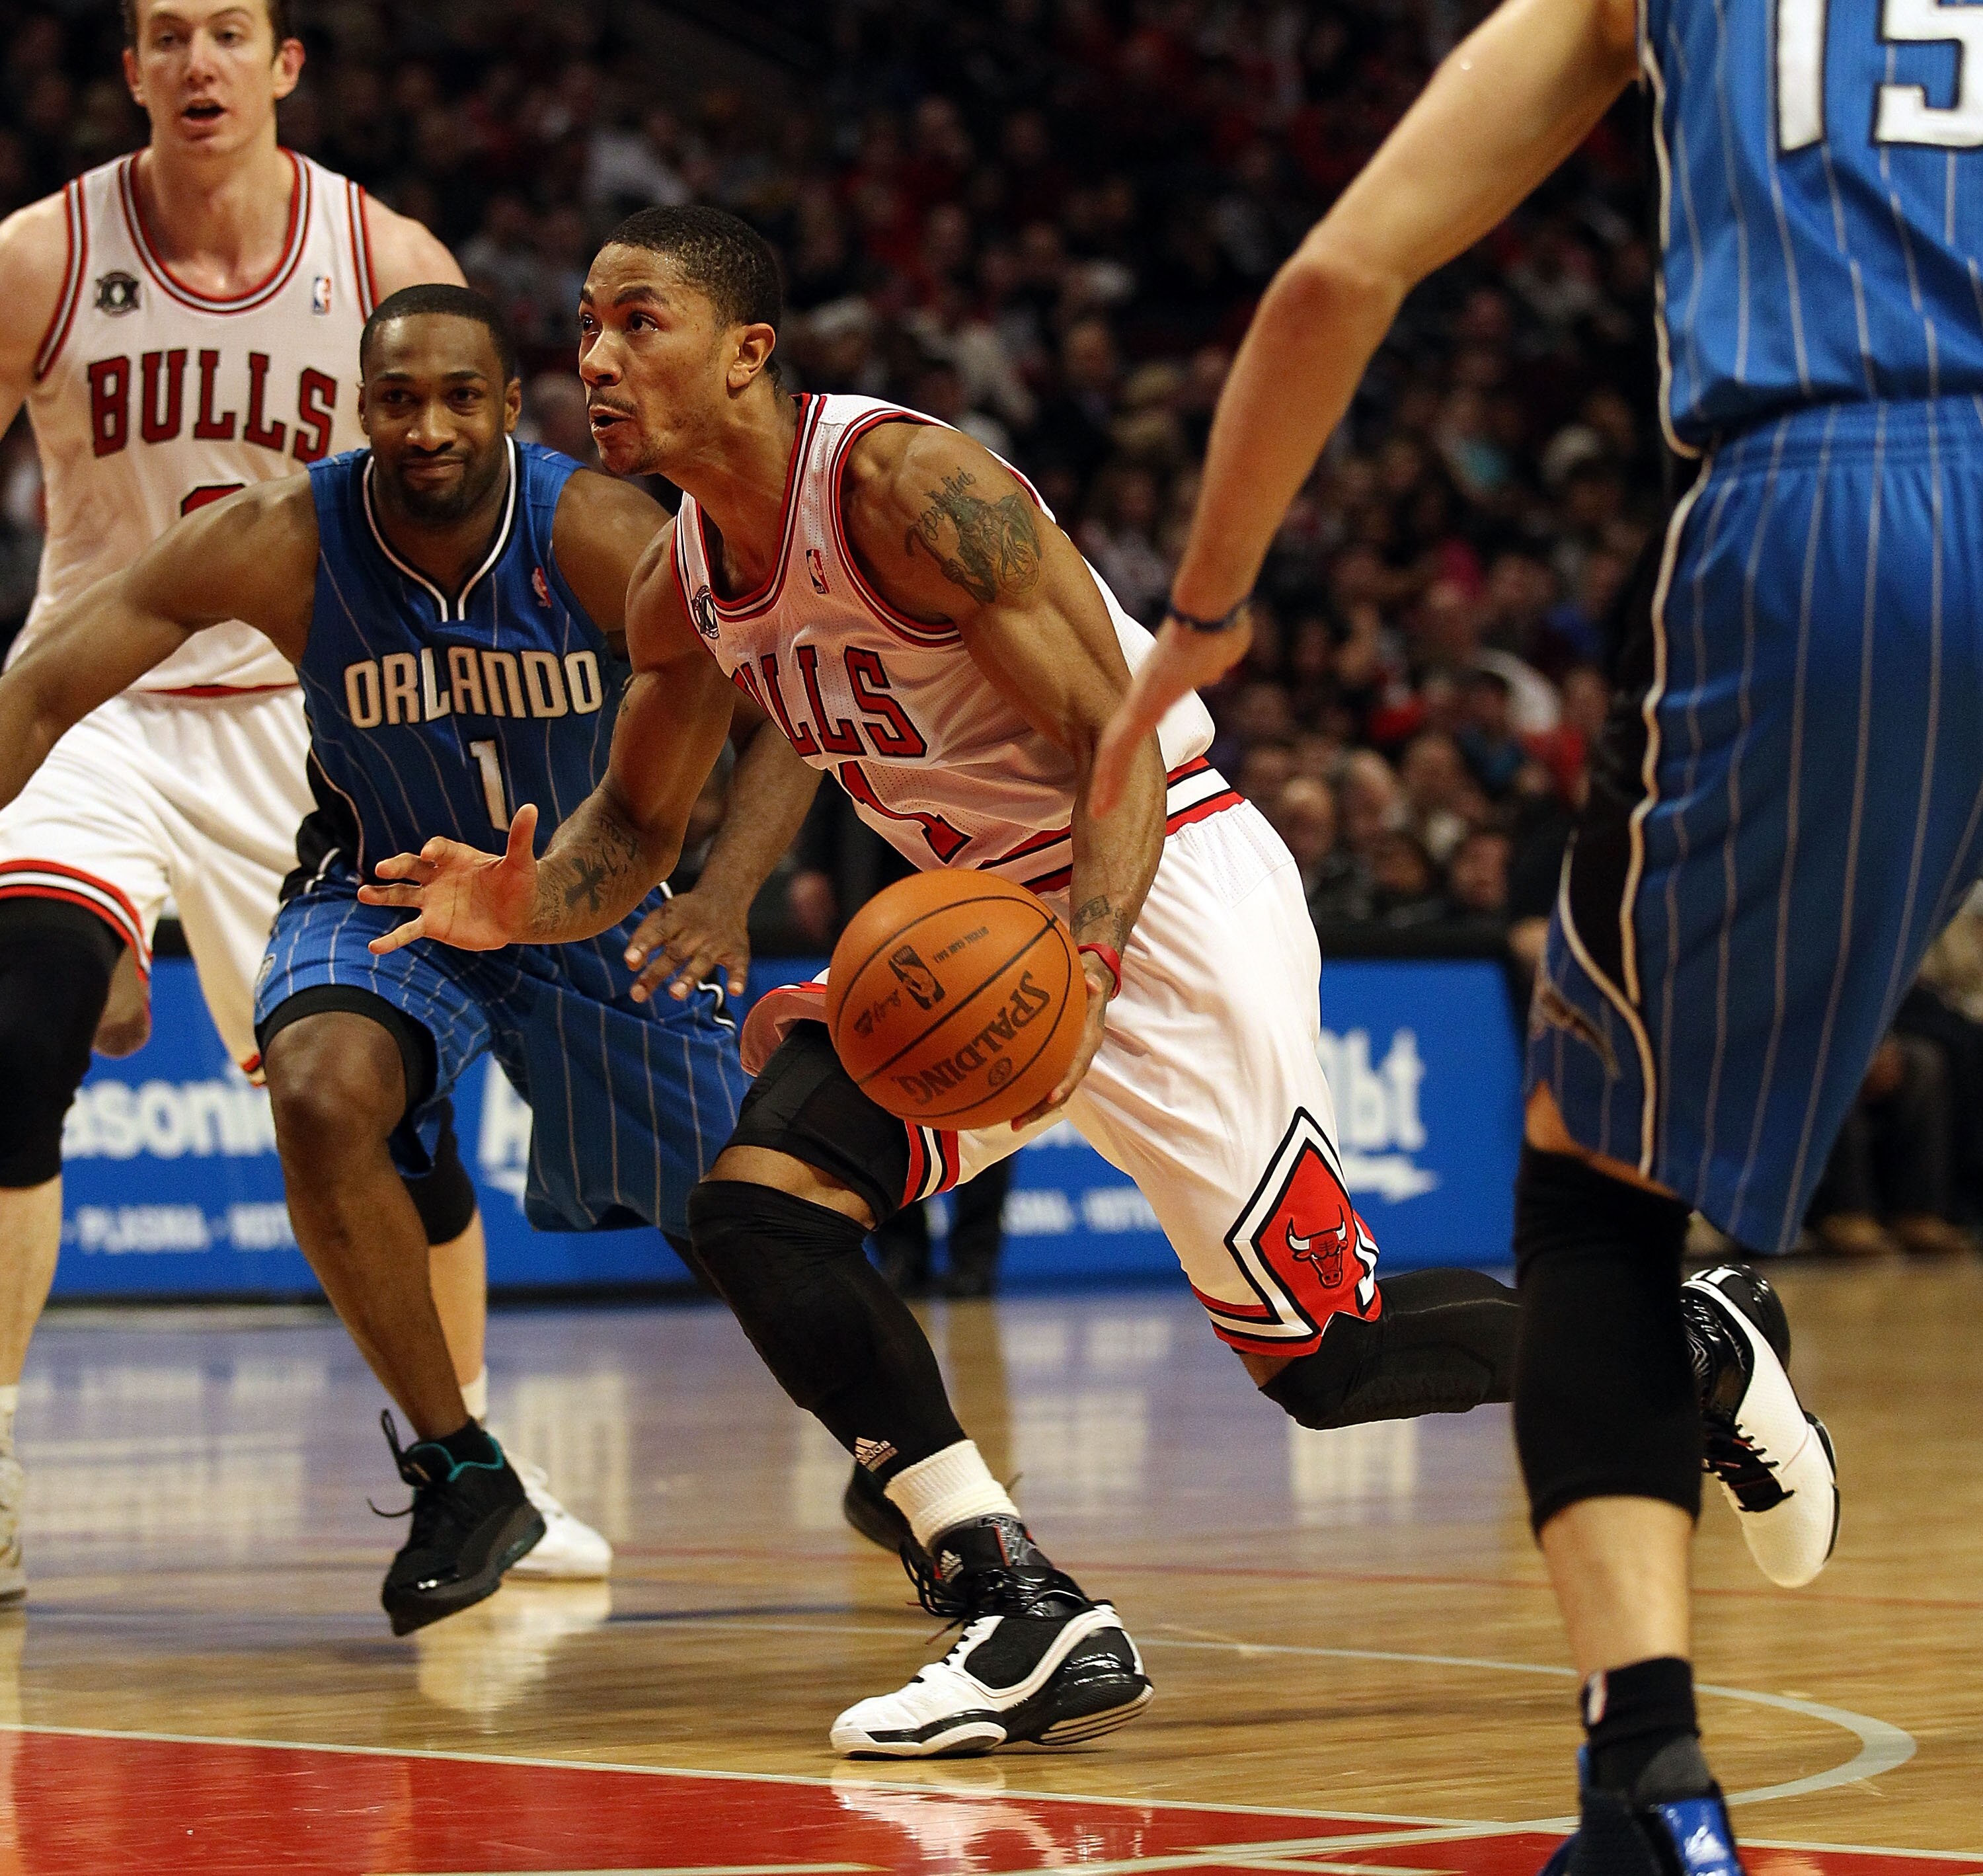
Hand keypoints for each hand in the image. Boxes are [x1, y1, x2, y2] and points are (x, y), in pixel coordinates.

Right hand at [358, 803, 539, 954]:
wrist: (518, 915)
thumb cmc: (519, 884)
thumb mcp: (521, 862)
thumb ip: (520, 837)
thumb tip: (531, 808)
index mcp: (455, 857)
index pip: (438, 848)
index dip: (433, 849)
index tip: (429, 853)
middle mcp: (437, 876)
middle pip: (409, 867)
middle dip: (396, 866)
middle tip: (381, 868)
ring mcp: (431, 901)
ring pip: (400, 896)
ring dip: (380, 894)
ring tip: (363, 894)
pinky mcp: (433, 925)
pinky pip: (408, 931)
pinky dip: (391, 939)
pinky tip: (374, 947)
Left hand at [623, 886, 750, 1003]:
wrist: (726, 896)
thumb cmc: (687, 911)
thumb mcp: (664, 912)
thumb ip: (644, 934)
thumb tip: (630, 963)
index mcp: (676, 918)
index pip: (658, 933)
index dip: (643, 946)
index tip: (630, 961)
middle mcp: (697, 931)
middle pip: (675, 953)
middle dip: (657, 973)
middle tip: (639, 994)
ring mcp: (718, 942)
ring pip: (703, 961)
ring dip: (689, 977)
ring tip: (676, 994)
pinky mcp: (737, 952)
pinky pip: (739, 966)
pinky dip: (738, 978)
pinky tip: (735, 991)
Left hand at [1010, 954, 1112, 1128]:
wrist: (1091, 983)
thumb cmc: (1086, 980)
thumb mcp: (1090, 976)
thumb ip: (1089, 980)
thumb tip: (1093, 981)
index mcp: (1088, 1042)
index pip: (1077, 1068)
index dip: (1065, 1085)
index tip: (1051, 1099)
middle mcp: (1078, 1058)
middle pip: (1061, 1091)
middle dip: (1040, 1109)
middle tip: (1016, 1123)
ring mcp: (1066, 1062)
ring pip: (1050, 1092)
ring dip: (1031, 1109)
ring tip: (1007, 1123)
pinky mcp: (1054, 1061)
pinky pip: (1040, 1080)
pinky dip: (1025, 1092)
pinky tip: (1000, 1100)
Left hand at [1092, 609, 1253, 816]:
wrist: (1209, 611)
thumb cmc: (1218, 625)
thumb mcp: (1216, 657)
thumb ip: (1207, 669)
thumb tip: (1208, 674)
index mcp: (1160, 691)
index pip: (1137, 730)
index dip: (1128, 754)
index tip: (1123, 773)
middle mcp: (1144, 699)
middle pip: (1120, 743)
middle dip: (1111, 774)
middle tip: (1099, 801)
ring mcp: (1139, 704)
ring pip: (1114, 751)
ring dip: (1107, 784)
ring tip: (1096, 812)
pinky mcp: (1141, 709)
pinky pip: (1118, 750)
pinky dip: (1109, 778)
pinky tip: (1098, 804)